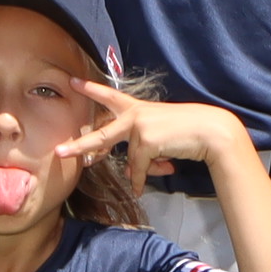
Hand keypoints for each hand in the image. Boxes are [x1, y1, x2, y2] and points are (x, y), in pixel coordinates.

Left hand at [45, 79, 202, 194]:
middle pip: (101, 134)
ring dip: (141, 171)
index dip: (91, 89)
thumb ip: (141, 153)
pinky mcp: (146, 140)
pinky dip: (142, 180)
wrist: (211, 131)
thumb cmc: (188, 132)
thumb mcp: (160, 141)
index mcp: (138, 109)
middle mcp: (135, 114)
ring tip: (156, 168)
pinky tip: (142, 189)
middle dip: (80, 145)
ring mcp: (139, 126)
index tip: (73, 82)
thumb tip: (131, 174)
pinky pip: (139, 168)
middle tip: (59, 152)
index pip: (111, 97)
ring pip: (129, 160)